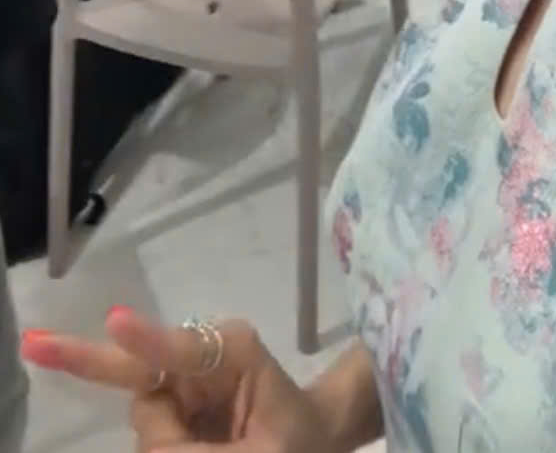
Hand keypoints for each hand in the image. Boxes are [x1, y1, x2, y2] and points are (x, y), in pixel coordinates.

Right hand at [22, 308, 334, 450]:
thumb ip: (200, 452)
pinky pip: (152, 429)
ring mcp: (183, 381)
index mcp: (234, 351)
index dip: (145, 341)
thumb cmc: (300, 441)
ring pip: (145, 417)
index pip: (182, 350)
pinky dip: (167, 441)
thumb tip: (146, 436)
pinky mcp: (174, 405)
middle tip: (36, 343)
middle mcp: (200, 357)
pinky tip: (207, 441)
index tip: (114, 322)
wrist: (313, 439)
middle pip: (143, 380)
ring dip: (168, 441)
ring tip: (225, 443)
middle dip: (91, 360)